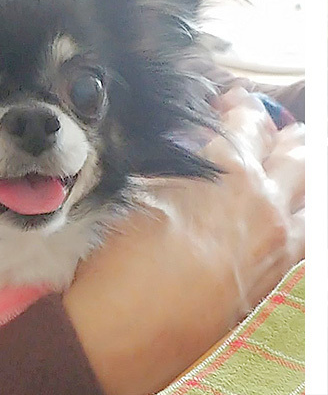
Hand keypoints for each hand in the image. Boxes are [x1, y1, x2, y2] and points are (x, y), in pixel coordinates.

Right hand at [63, 88, 304, 394]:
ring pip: (311, 192)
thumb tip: (182, 149)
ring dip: (301, 171)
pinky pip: (309, 239)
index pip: (245, 120)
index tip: (233, 103)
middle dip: (282, 134)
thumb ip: (169, 163)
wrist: (129, 327)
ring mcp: (277, 240)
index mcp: (224, 168)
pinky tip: (289, 216)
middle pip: (294, 150)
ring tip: (290, 164)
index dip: (240, 106)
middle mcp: (262, 199)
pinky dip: (303, 217)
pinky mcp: (275, 277)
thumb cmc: (121, 256)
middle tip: (268, 130)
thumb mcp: (134, 190)